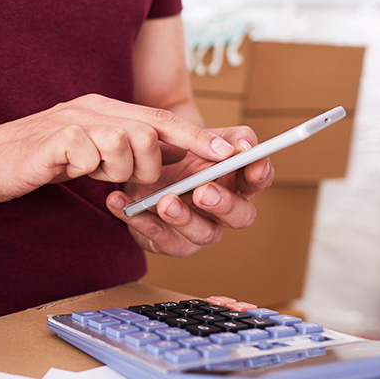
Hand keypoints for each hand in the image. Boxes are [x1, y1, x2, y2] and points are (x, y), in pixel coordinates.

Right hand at [0, 94, 236, 203]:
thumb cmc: (34, 161)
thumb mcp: (86, 153)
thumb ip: (119, 152)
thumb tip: (162, 163)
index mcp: (103, 109)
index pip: (160, 119)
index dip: (196, 137)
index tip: (228, 153)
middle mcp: (92, 108)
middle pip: (150, 131)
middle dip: (148, 167)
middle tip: (124, 182)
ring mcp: (73, 121)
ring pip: (127, 142)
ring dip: (118, 170)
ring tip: (93, 176)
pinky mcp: (55, 139)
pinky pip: (93, 155)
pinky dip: (89, 170)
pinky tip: (70, 171)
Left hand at [104, 125, 273, 256]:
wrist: (140, 166)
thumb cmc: (178, 152)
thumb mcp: (200, 136)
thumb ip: (226, 137)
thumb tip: (245, 146)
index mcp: (236, 184)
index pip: (258, 181)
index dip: (259, 174)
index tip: (253, 164)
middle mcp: (222, 213)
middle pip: (240, 217)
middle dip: (223, 204)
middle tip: (203, 191)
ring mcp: (197, 231)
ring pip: (200, 234)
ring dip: (182, 218)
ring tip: (163, 201)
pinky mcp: (167, 242)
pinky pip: (156, 237)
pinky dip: (138, 220)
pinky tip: (120, 202)